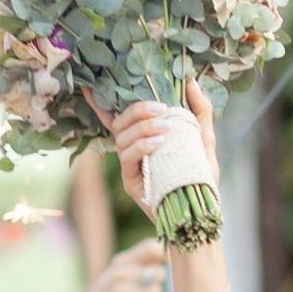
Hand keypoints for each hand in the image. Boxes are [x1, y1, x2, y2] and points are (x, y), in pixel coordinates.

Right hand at [78, 239, 167, 291]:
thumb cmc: (109, 291)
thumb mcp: (118, 270)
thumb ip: (141, 261)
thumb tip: (169, 253)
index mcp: (120, 261)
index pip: (150, 247)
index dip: (165, 253)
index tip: (170, 262)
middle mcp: (121, 273)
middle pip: (159, 272)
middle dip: (159, 280)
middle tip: (150, 284)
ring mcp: (123, 291)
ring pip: (157, 291)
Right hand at [92, 80, 219, 214]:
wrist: (203, 210)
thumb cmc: (200, 176)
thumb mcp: (203, 139)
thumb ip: (199, 111)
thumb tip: (191, 81)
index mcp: (144, 137)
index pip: (119, 117)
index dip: (100, 103)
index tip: (89, 85)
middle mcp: (133, 150)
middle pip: (120, 122)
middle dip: (137, 110)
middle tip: (161, 108)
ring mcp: (129, 166)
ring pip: (122, 138)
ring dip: (142, 128)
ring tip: (165, 129)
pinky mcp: (130, 182)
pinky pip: (128, 158)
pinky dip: (142, 146)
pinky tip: (159, 143)